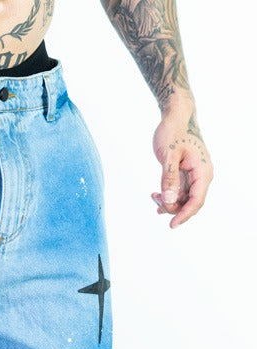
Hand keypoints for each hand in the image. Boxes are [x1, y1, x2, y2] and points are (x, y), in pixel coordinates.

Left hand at [151, 104, 212, 228]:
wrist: (176, 117)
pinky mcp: (186, 175)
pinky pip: (180, 192)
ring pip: (184, 199)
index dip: (184, 214)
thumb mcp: (169, 155)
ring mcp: (194, 176)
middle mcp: (202, 175)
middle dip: (173, 207)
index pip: (197, 200)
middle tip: (155, 200)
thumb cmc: (173, 132)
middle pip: (190, 203)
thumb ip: (169, 178)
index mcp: (202, 170)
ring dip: (168, 202)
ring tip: (153, 195)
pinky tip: (156, 198)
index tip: (171, 225)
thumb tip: (169, 200)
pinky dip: (168, 197)